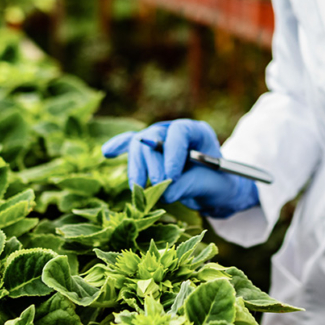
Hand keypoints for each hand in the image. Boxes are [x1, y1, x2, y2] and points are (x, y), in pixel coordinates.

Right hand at [101, 119, 258, 218]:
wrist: (214, 188)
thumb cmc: (217, 184)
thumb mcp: (211, 185)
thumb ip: (189, 185)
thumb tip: (164, 192)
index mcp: (197, 132)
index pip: (179, 132)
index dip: (172, 152)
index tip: (171, 176)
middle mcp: (175, 131)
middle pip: (154, 137)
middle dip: (153, 164)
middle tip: (158, 186)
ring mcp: (159, 139)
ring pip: (138, 145)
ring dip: (137, 167)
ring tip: (140, 189)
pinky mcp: (147, 150)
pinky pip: (129, 144)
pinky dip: (118, 147)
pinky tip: (107, 152)